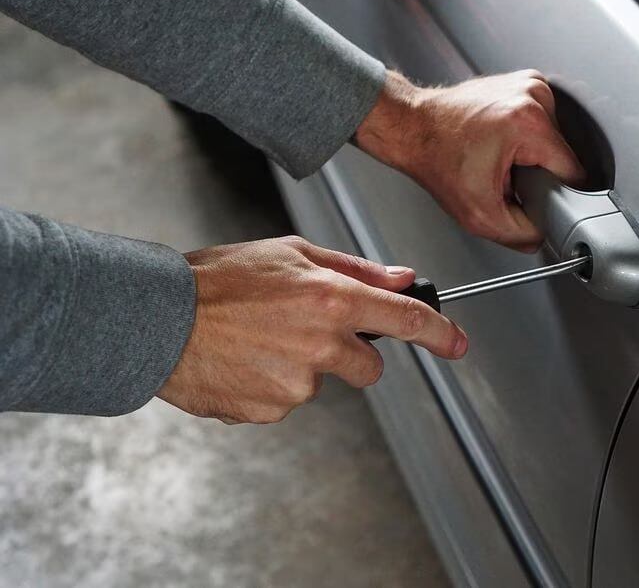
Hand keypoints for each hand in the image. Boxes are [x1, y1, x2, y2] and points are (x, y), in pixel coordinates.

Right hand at [157, 236, 466, 423]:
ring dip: (301, 366)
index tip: (457, 343)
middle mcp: (321, 344)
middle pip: (369, 367)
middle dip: (350, 354)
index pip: (406, 321)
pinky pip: (286, 401)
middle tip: (304, 330)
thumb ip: (354, 269)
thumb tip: (402, 278)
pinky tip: (243, 361)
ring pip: (321, 382)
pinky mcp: (271, 410)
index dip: (440, 334)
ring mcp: (296, 383)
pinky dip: (270, 385)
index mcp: (331, 299)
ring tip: (258, 340)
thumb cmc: (217, 280)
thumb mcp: (291, 253)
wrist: (156, 320)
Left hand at [355, 70, 585, 251]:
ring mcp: (529, 84)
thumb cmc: (437, 159)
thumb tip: (545, 234)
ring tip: (500, 156)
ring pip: (554, 140)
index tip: (530, 195)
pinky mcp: (524, 82)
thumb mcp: (480, 215)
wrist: (413, 128)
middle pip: (562, 155)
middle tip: (505, 176)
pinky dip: (526, 137)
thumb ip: (522, 234)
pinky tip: (502, 141)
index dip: (555, 193)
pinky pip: (542, 123)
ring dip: (532, 155)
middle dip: (538, 172)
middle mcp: (533, 95)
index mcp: (529, 123)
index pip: (573, 172)